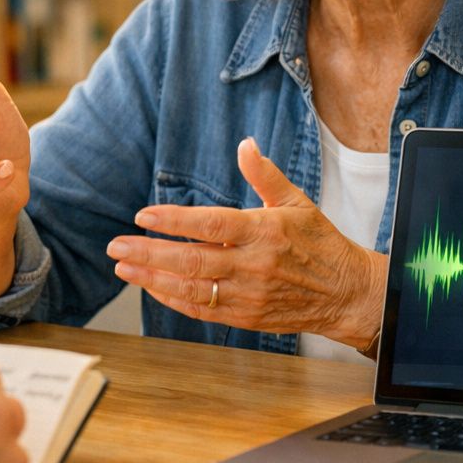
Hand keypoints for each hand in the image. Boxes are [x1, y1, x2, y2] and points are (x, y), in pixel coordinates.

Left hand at [106, 137, 385, 350]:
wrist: (346, 293)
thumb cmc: (320, 243)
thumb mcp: (296, 202)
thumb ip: (264, 174)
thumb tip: (245, 144)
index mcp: (265, 232)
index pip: (211, 225)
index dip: (175, 222)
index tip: (144, 215)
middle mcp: (254, 265)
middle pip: (193, 260)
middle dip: (149, 253)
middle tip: (116, 247)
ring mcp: (249, 295)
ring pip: (192, 289)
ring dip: (153, 279)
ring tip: (124, 268)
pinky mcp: (247, 317)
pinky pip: (203, 311)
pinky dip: (174, 300)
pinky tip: (152, 288)